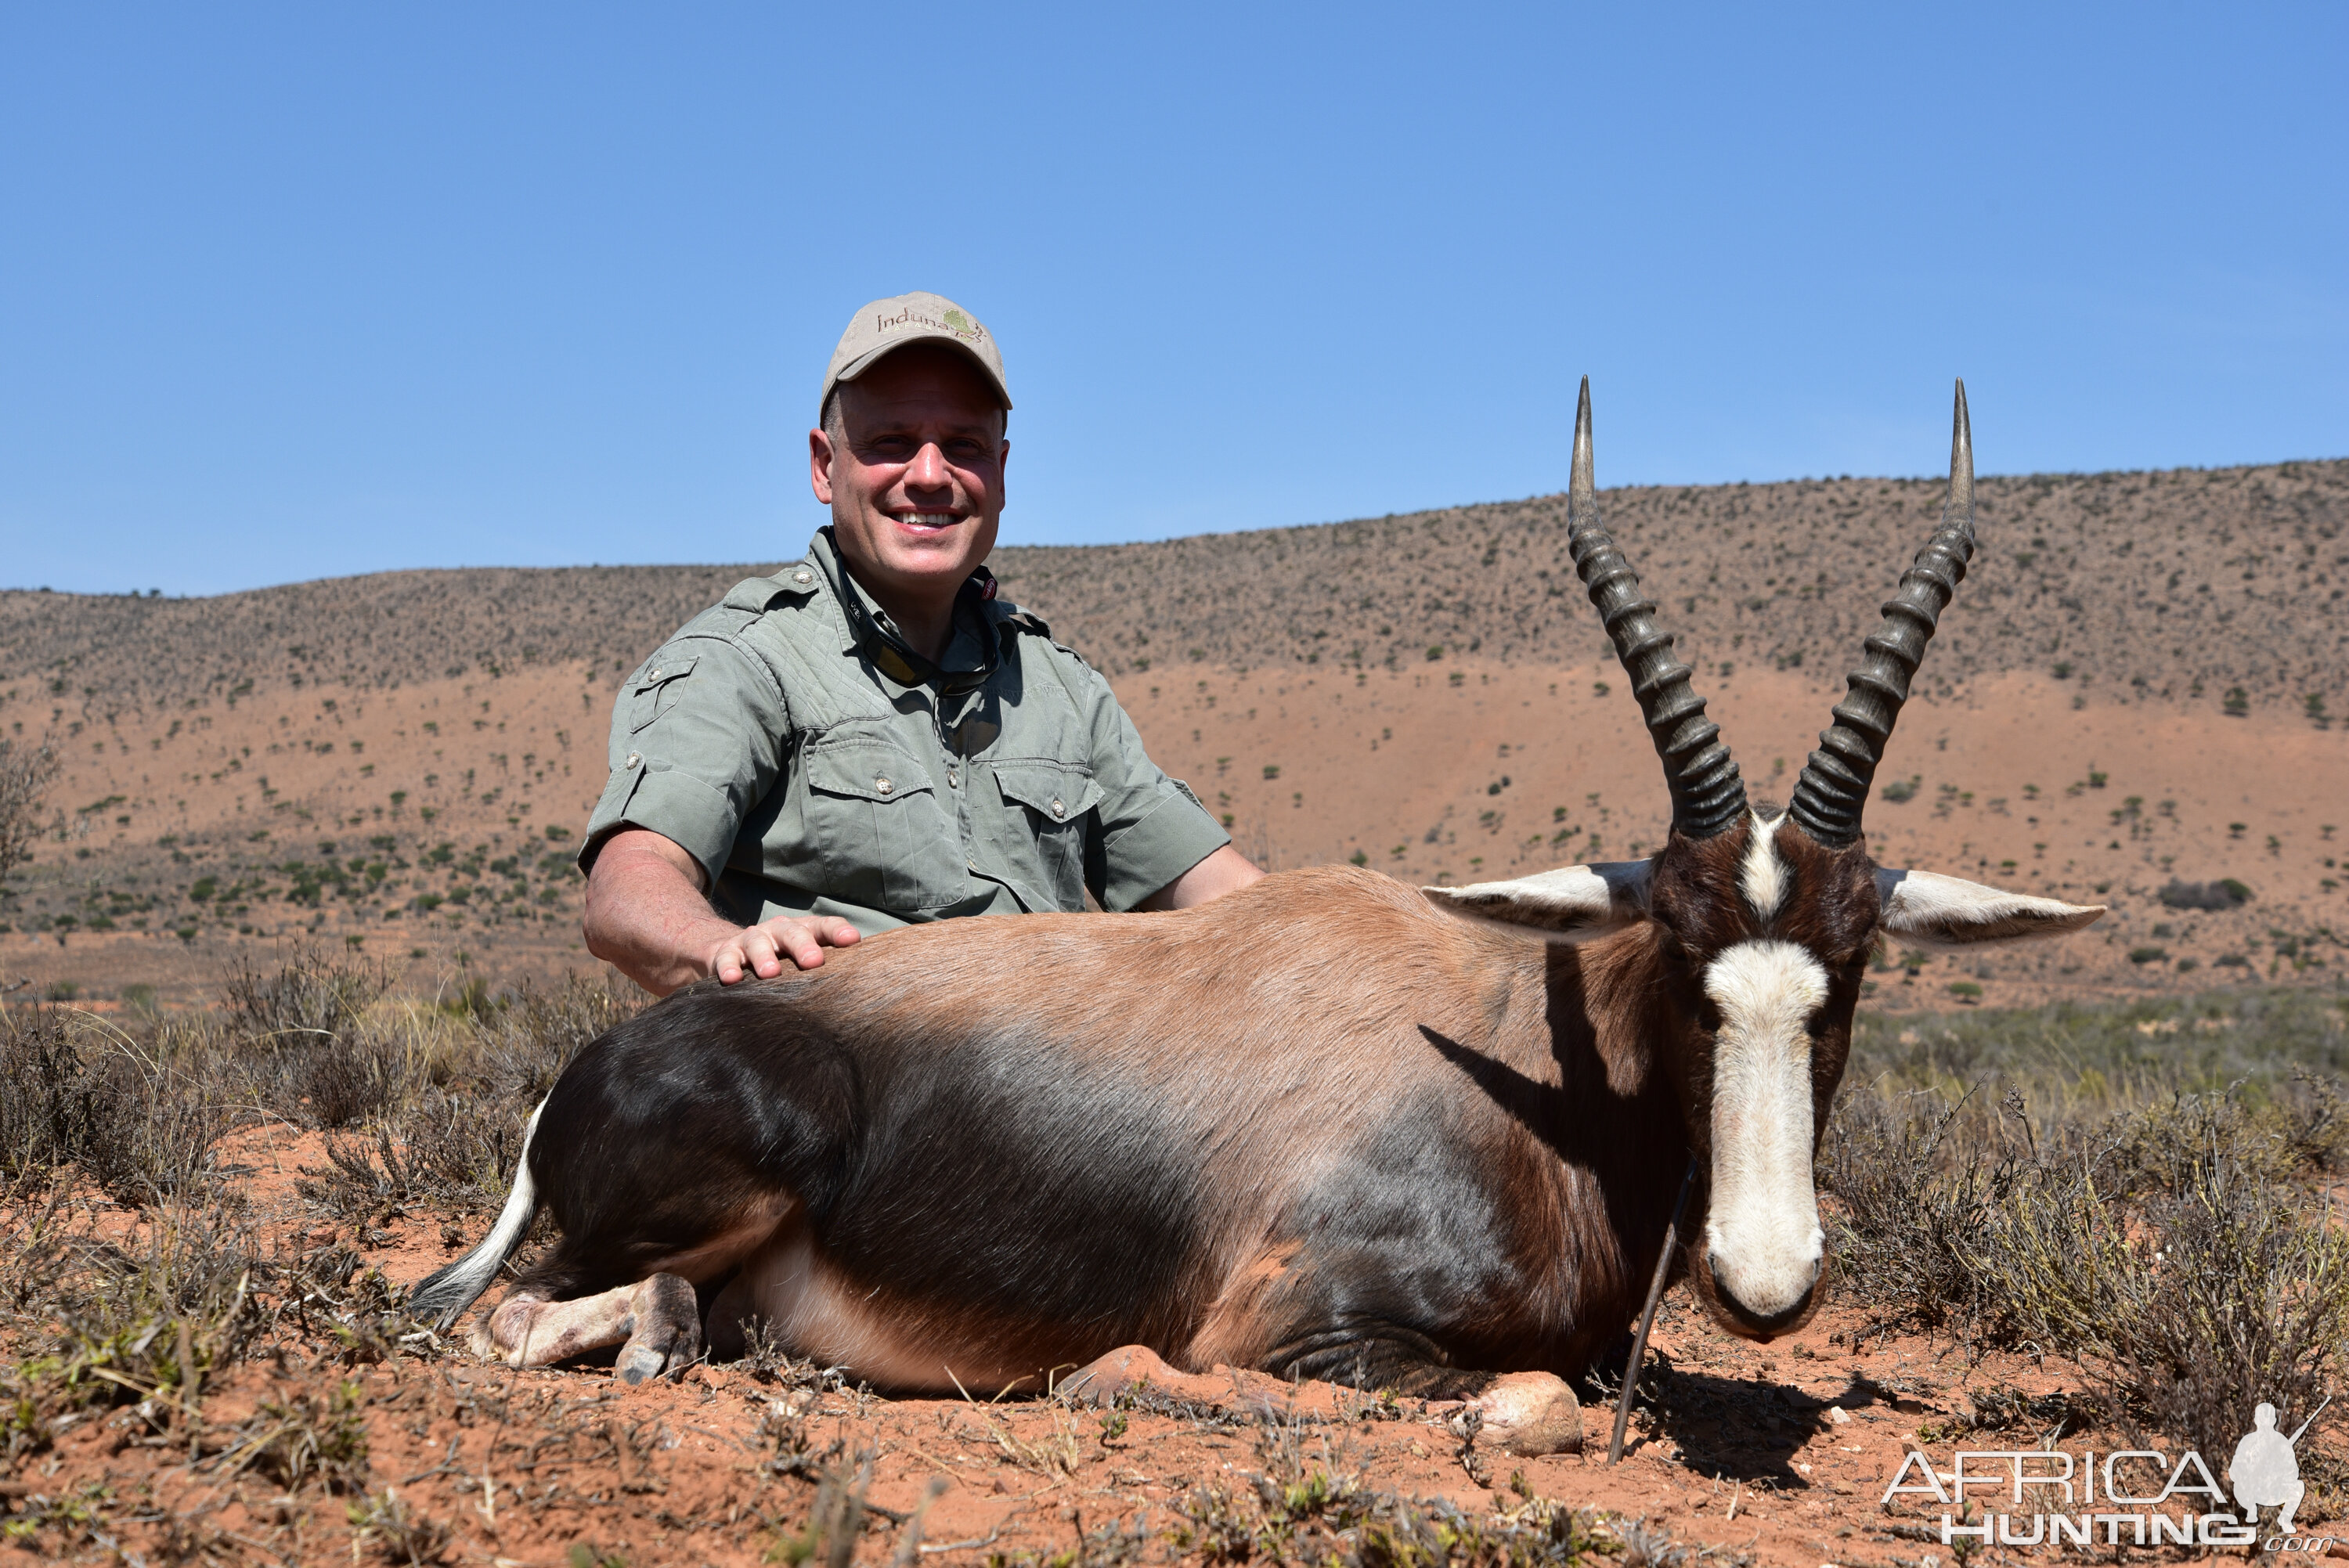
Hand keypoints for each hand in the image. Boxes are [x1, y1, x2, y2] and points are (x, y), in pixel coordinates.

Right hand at [705, 915, 860, 982]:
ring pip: (758, 943)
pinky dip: (728, 968)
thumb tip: (861, 995)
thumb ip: (827, 971)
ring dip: (765, 957)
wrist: (731, 952)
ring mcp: (751, 940)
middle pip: (793, 932)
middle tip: (814, 962)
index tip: (852, 941)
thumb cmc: (781, 961)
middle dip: (804, 946)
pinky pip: (725, 959)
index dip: (838, 931)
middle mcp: (778, 931)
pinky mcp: (725, 953)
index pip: (823, 926)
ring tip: (771, 974)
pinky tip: (732, 980)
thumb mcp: (803, 961)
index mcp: (803, 931)